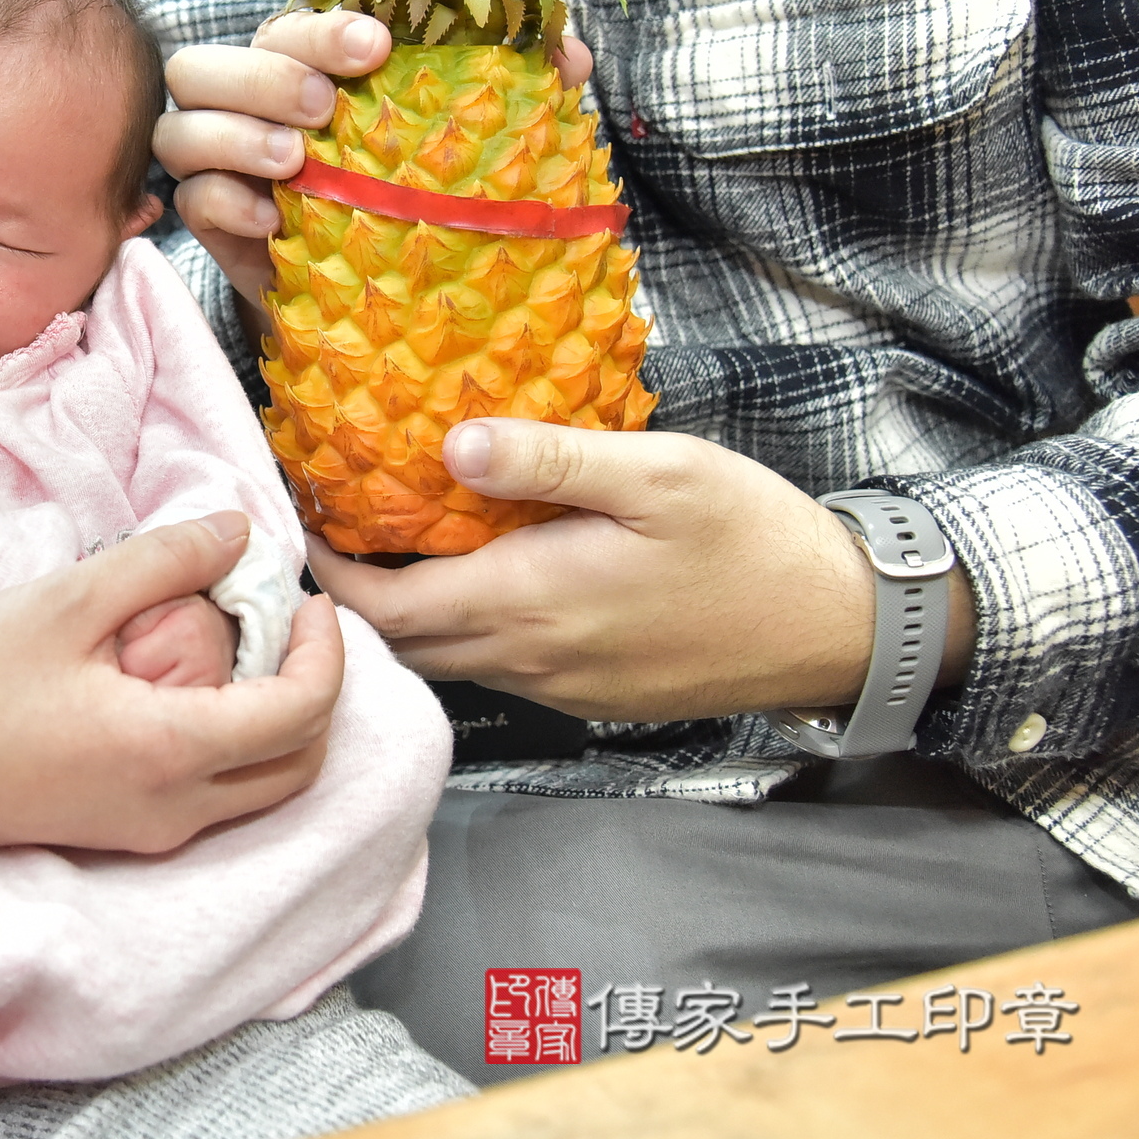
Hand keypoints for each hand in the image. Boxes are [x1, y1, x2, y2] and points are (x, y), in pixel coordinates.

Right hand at [0, 513, 345, 876]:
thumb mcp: (68, 599)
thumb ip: (166, 560)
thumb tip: (240, 532)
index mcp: (170, 752)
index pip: (305, 711)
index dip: (326, 648)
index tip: (305, 594)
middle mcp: (172, 810)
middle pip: (300, 764)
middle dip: (315, 688)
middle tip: (286, 620)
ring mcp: (143, 831)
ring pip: (259, 787)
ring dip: (274, 718)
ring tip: (236, 643)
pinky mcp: (113, 831)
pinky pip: (208, 795)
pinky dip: (228, 740)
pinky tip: (179, 680)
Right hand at [155, 10, 592, 304]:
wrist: (383, 290)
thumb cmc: (420, 190)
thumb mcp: (469, 137)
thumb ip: (515, 86)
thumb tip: (569, 53)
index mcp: (304, 61)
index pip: (291, 21)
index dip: (324, 27)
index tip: (378, 45)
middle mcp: (248, 100)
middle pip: (204, 62)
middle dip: (263, 77)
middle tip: (325, 109)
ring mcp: (218, 161)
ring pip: (180, 127)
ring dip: (234, 136)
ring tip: (295, 163)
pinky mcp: (211, 222)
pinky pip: (190, 201)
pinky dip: (225, 202)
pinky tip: (274, 220)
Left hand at [306, 419, 978, 722]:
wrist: (842, 629)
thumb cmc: (754, 540)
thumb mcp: (657, 473)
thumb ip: (549, 460)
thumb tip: (451, 444)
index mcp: (530, 603)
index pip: (388, 604)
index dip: (328, 571)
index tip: (297, 521)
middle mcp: (531, 659)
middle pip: (404, 641)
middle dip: (352, 595)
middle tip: (327, 528)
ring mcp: (561, 686)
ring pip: (449, 657)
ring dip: (407, 612)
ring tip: (388, 543)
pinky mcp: (591, 694)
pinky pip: (499, 665)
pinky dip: (462, 626)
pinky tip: (473, 573)